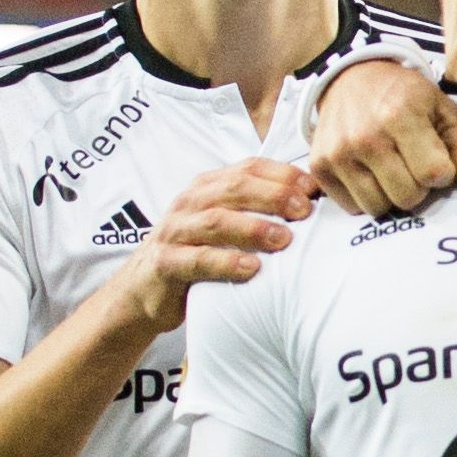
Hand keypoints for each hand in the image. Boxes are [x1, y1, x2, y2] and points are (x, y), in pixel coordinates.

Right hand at [119, 159, 310, 331]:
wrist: (143, 288)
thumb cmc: (197, 254)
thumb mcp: (226, 225)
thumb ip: (258, 212)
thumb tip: (312, 205)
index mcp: (208, 187)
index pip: (248, 168)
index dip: (282, 175)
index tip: (313, 189)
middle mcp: (190, 203)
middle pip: (235, 188)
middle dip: (274, 196)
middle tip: (304, 211)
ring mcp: (175, 231)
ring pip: (216, 220)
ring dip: (254, 227)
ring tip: (284, 239)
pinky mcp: (165, 263)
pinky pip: (196, 259)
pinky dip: (225, 262)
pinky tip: (252, 269)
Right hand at [306, 58, 456, 218]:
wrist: (351, 77)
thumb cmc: (405, 96)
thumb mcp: (443, 110)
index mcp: (399, 117)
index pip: (433, 174)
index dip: (442, 172)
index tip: (435, 158)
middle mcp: (365, 138)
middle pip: (407, 197)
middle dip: (417, 187)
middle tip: (412, 165)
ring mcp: (338, 154)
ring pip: (378, 207)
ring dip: (390, 194)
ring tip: (390, 169)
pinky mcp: (319, 166)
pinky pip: (351, 206)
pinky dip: (364, 195)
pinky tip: (368, 172)